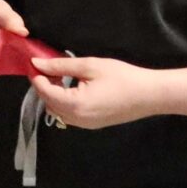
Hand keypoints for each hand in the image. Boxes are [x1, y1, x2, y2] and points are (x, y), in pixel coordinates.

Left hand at [28, 54, 168, 128]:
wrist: (151, 95)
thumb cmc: (123, 77)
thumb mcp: (90, 66)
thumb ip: (61, 65)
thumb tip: (37, 63)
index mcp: (74, 105)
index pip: (44, 92)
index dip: (37, 77)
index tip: (35, 62)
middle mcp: (76, 119)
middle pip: (48, 103)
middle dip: (44, 86)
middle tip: (49, 68)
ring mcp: (85, 125)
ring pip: (57, 111)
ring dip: (54, 95)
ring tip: (61, 76)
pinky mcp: (92, 125)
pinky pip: (69, 115)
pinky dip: (65, 102)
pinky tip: (72, 88)